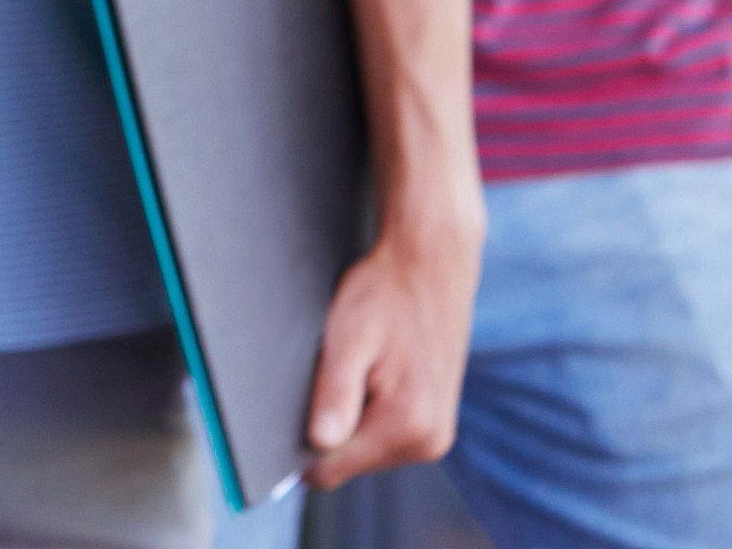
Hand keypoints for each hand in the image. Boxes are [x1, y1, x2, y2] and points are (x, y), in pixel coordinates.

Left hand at [303, 208, 480, 489]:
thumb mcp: (350, 334)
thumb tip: (318, 444)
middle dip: (330, 424)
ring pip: (365, 449)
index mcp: (407, 425)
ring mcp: (435, 437)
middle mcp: (428, 442)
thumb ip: (335, 393)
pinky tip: (373, 371)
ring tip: (360, 365)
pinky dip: (369, 409)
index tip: (296, 404)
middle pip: (349, 461)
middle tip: (335, 369)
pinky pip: (383, 435)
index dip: (302, 442)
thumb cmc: (386, 292)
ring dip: (350, 416)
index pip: (332, 468)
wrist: (430, 263)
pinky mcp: (435, 425)